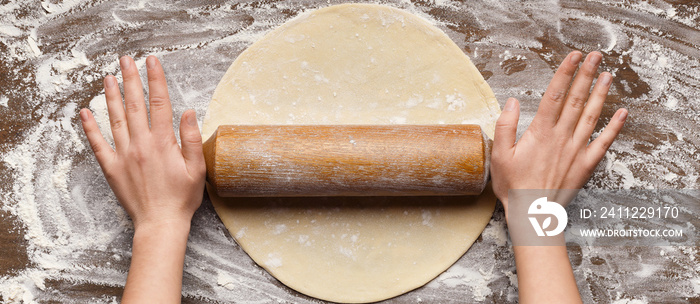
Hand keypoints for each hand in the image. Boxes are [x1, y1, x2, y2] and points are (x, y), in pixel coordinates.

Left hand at [80, 55, 205, 229]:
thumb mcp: (198, 169)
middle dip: (131, 79)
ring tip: (108, 77)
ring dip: (112, 96)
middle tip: (126, 60)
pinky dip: (90, 127)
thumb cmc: (182, 198)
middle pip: (135, 105)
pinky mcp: (112, 168)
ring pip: (115, 119)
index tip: (152, 61)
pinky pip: (98, 144)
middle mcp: (141, 144)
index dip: (156, 79)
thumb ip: (193, 139)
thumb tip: (188, 112)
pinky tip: (85, 112)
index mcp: (163, 143)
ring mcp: (124, 155)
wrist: (160, 223)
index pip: (160, 103)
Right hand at [490, 51, 626, 215]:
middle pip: (575, 100)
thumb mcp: (499, 155)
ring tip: (608, 75)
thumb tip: (512, 102)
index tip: (573, 56)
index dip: (564, 73)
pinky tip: (622, 113)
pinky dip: (615, 127)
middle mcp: (561, 137)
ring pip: (591, 116)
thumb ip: (505, 126)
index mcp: (540, 132)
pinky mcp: (586, 164)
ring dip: (600, 94)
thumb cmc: (513, 186)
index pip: (554, 95)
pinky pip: (604, 142)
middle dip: (585, 75)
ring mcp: (576, 150)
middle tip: (595, 56)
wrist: (534, 213)